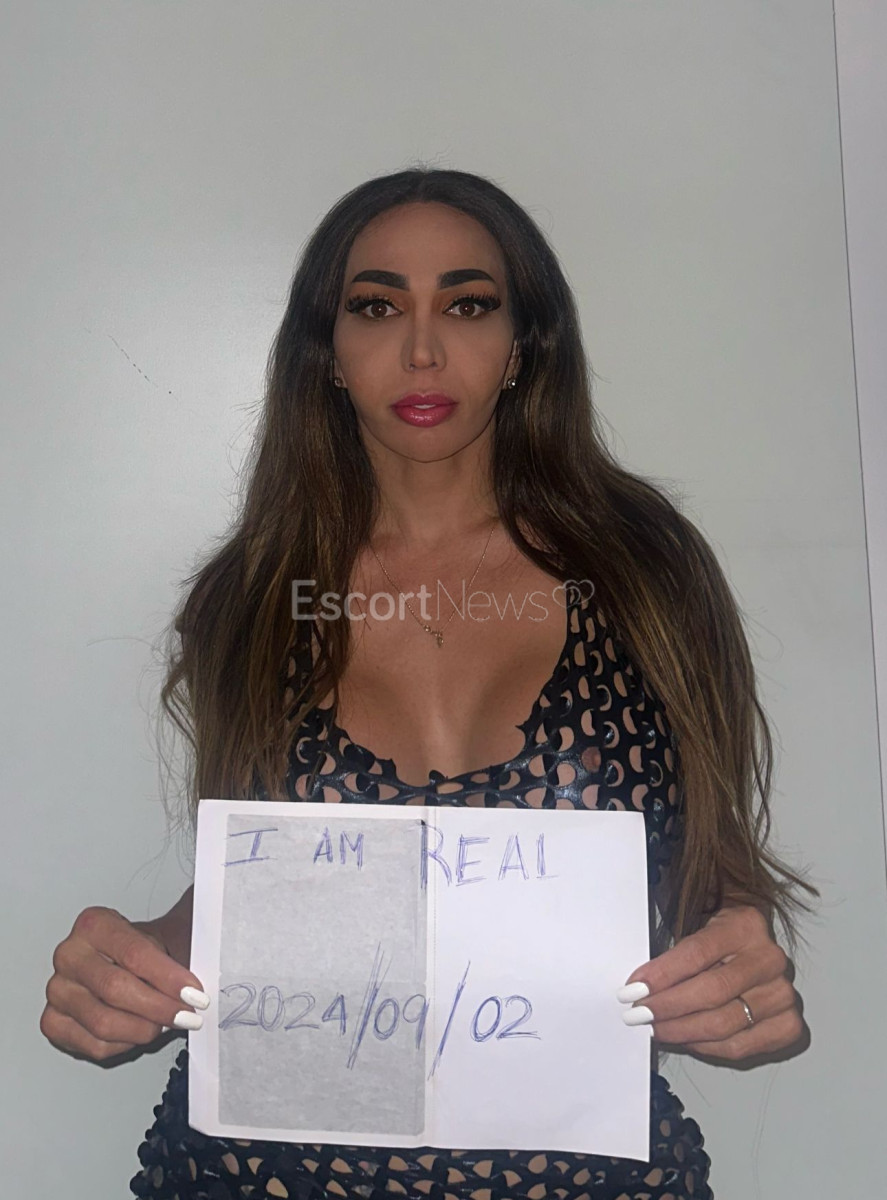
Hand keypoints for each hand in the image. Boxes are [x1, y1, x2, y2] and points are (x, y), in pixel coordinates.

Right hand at [40, 905, 209, 1061]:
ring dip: (145, 1029)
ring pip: (103, 1022)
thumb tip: (197, 990)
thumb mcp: (166, 938)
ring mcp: (58, 989)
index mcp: (94, 924)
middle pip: (115, 989)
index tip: (194, 993)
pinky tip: (141, 1030)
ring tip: (167, 1023)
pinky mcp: (54, 1021)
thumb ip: (180, 956)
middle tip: (187, 1015)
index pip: (134, 953)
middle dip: (159, 1007)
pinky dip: (125, 1044)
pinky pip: (93, 1045)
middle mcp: (69, 954)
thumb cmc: (146, 951)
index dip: (168, 978)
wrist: (129, 962)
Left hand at [617, 904, 805, 1060]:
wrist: (752, 945)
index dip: (662, 975)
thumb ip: (673, 956)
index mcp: (746, 926)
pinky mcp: (787, 1024)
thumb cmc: (718, 939)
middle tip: (638, 1014)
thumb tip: (639, 990)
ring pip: (724, 1024)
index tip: (633, 989)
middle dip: (668, 1007)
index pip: (697, 953)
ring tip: (656, 1029)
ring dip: (681, 1031)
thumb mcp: (696, 928)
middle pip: (712, 992)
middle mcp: (770, 959)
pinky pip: (739, 1046)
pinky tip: (685, 1039)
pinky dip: (705, 1047)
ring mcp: (782, 993)